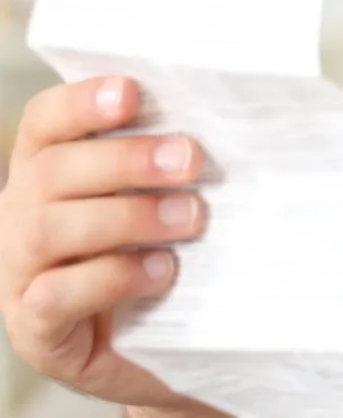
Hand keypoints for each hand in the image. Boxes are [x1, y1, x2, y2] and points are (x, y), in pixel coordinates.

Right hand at [0, 77, 216, 412]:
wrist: (154, 346)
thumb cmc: (158, 254)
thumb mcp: (161, 199)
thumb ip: (170, 163)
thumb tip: (226, 123)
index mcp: (48, 171)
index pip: (46, 122)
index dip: (82, 102)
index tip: (132, 93)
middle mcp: (20, 215)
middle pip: (53, 170)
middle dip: (126, 160)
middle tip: (191, 159)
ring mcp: (20, 272)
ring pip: (49, 229)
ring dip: (127, 216)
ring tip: (190, 216)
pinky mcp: (36, 328)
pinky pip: (55, 296)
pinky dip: (111, 278)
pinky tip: (160, 272)